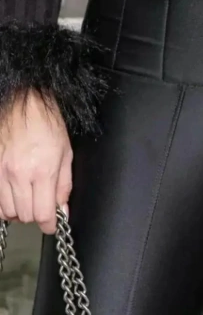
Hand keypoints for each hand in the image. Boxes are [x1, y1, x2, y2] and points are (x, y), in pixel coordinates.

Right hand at [0, 91, 71, 234]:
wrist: (25, 105)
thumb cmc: (49, 126)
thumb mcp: (66, 155)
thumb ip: (64, 185)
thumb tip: (62, 211)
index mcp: (43, 171)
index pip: (43, 213)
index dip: (50, 225)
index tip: (53, 226)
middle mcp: (19, 175)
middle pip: (25, 215)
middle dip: (37, 216)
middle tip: (43, 206)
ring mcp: (1, 172)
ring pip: (7, 211)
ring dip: (20, 211)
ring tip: (29, 199)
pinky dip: (5, 204)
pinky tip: (15, 194)